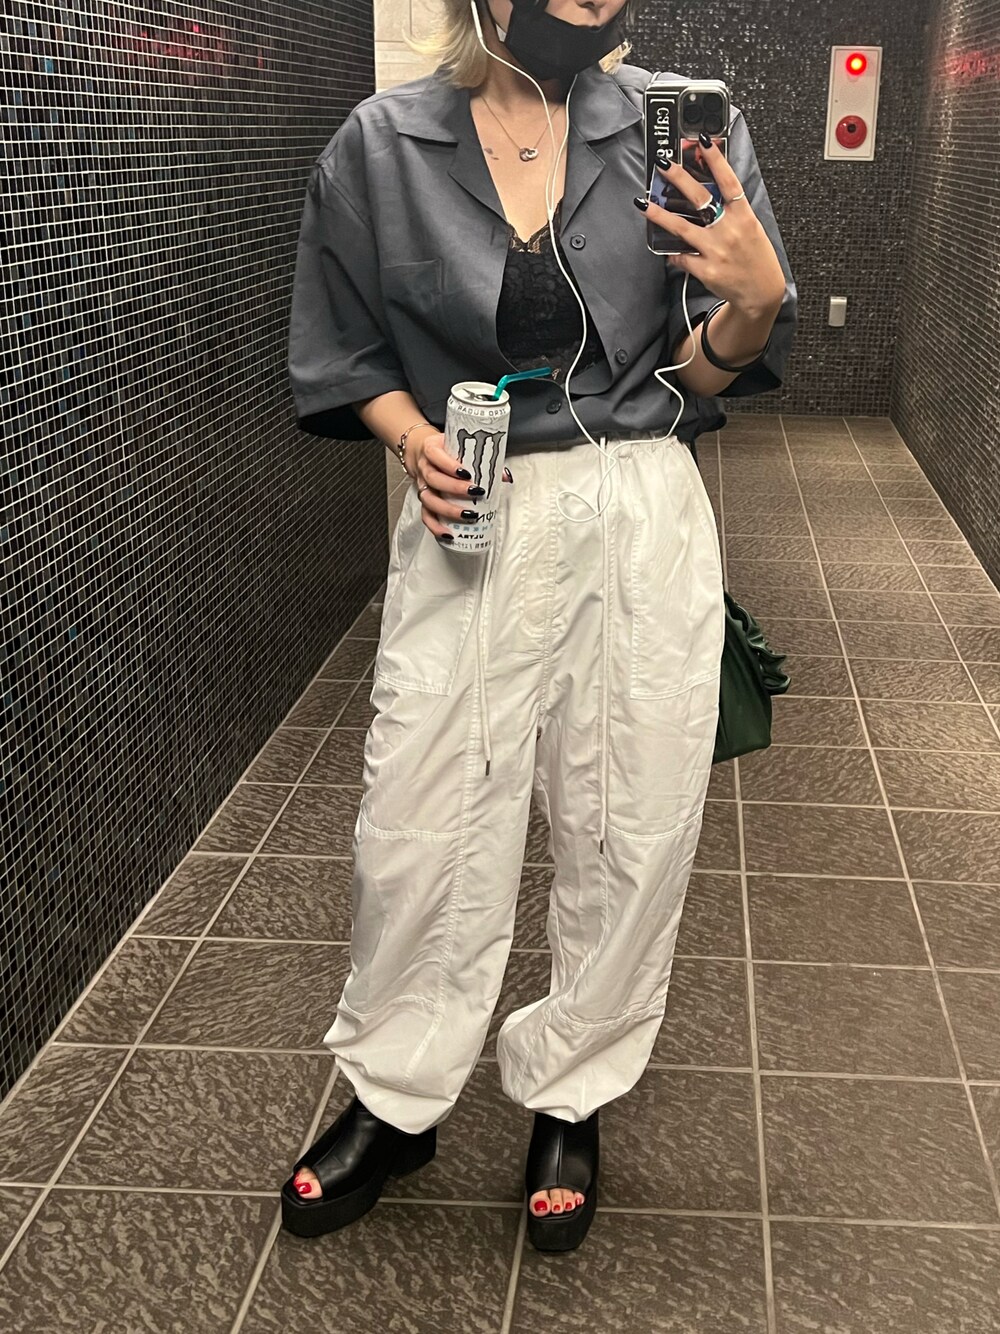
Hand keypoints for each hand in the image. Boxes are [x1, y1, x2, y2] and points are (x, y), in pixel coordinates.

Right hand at [405, 429, 511, 538]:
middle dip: (454, 488)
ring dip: (448, 509)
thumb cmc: (444, 451)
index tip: (467, 473)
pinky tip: (448, 533)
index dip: (449, 465)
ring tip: (468, 515)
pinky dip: (436, 526)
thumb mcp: (459, 447)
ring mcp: (422, 485)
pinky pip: (426, 516)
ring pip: (428, 499)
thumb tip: (506, 476)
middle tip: (475, 492)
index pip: (435, 454)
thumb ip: (482, 459)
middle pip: (433, 479)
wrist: (423, 453)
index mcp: (431, 449)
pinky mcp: (423, 501)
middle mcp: (424, 468)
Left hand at [646, 136, 785, 317]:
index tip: (703, 141)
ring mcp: (716, 250)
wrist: (760, 293)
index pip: (728, 181)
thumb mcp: (751, 228)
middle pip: (700, 198)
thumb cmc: (755, 258)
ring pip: (682, 228)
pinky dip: (672, 254)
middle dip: (679, 178)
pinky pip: (682, 258)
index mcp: (744, 216)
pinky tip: (665, 250)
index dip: (716, 159)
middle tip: (663, 163)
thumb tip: (709, 192)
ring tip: (643, 203)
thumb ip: (732, 210)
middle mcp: (729, 230)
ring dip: (660, 214)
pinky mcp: (705, 269)